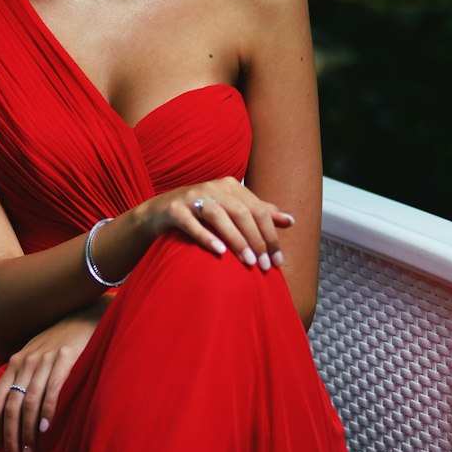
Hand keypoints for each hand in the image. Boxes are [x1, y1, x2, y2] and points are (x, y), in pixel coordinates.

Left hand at [0, 302, 107, 451]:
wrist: (82, 315)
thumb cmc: (55, 343)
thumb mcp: (27, 360)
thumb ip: (7, 383)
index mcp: (14, 364)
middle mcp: (25, 362)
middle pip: (11, 405)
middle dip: (8, 437)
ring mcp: (45, 360)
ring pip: (29, 401)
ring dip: (27, 431)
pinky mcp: (66, 358)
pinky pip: (52, 388)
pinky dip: (47, 410)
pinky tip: (44, 429)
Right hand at [137, 176, 294, 270]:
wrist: (161, 211)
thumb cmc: (203, 212)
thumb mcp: (232, 209)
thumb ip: (259, 213)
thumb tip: (291, 220)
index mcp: (231, 186)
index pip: (258, 210)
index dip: (271, 235)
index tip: (278, 260)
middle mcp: (213, 188)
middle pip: (242, 212)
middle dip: (256, 240)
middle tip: (265, 265)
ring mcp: (192, 197)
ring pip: (219, 216)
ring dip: (237, 240)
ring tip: (248, 262)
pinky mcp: (175, 210)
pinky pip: (192, 224)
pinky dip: (207, 237)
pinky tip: (219, 252)